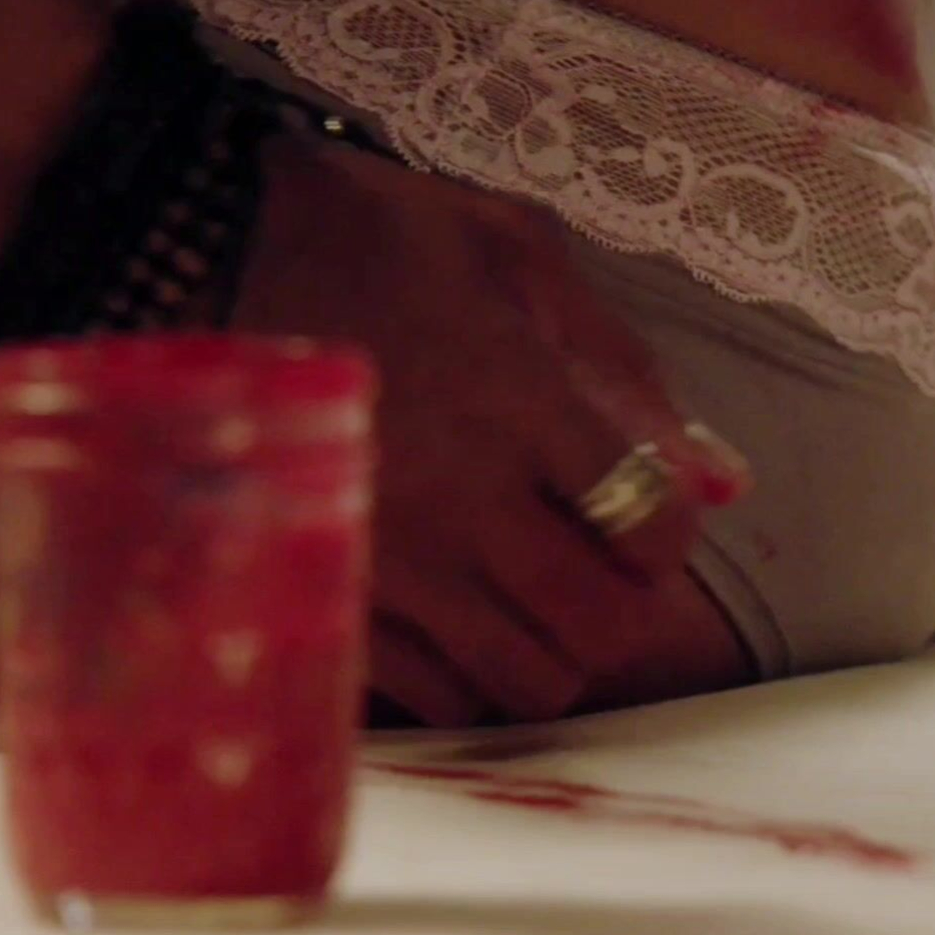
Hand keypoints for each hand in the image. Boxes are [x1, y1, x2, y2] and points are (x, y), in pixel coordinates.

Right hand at [234, 134, 749, 724]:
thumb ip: (625, 365)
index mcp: (518, 399)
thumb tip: (727, 481)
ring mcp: (387, 556)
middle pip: (599, 625)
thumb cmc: (378, 238)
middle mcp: (459, 495)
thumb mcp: (516, 252)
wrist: (206, 248)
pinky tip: (456, 619)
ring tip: (530, 599)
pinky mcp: (327, 591)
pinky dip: (468, 675)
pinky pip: (434, 697)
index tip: (643, 513)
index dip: (669, 534)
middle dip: (623, 604)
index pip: (651, 524)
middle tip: (599, 567)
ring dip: (552, 648)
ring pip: (524, 680)